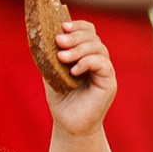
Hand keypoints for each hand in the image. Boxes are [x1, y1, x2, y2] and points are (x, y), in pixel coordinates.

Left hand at [45, 19, 117, 136]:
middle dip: (75, 36)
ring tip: (62, 57)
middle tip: (59, 41)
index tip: (62, 26)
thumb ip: (51, 56)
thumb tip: (43, 38)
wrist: (69, 125)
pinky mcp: (109, 82)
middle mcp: (98, 59)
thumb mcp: (52, 73)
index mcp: (86, 54)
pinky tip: (74, 70)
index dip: (78, 26)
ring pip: (98, 48)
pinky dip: (88, 62)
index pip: (88, 31)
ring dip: (79, 49)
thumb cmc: (61, 100)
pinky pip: (103, 64)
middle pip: (93, 37)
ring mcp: (105, 70)